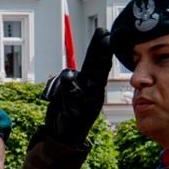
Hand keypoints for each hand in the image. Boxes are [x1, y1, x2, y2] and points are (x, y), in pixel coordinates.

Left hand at [36, 30, 113, 168]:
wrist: (63, 137)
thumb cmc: (67, 111)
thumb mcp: (70, 92)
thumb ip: (72, 80)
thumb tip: (70, 73)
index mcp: (91, 85)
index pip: (98, 63)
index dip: (101, 48)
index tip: (105, 32)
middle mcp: (92, 92)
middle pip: (97, 68)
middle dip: (101, 51)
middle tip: (106, 35)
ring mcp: (86, 103)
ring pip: (89, 81)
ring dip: (95, 63)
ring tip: (99, 46)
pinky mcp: (77, 114)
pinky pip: (73, 100)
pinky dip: (70, 90)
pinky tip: (69, 78)